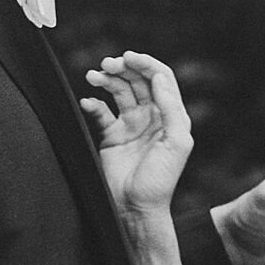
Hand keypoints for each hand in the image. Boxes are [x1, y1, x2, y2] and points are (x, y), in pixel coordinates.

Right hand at [79, 52, 192, 222]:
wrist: (136, 208)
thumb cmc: (161, 180)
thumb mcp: (176, 143)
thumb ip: (171, 108)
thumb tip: (159, 77)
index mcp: (170, 115)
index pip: (160, 78)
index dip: (146, 64)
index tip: (128, 57)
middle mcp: (151, 116)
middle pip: (137, 80)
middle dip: (122, 68)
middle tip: (107, 65)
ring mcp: (131, 124)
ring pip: (118, 91)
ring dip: (106, 80)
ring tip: (93, 76)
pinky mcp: (112, 135)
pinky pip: (101, 112)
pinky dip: (92, 103)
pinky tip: (87, 102)